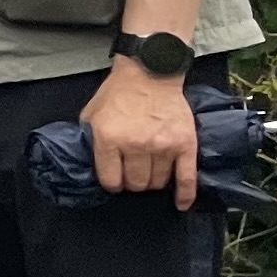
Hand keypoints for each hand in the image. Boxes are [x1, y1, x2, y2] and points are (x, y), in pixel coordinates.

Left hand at [87, 58, 201, 209]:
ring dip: (152, 182)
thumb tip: (90, 164)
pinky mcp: (185, 144)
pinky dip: (185, 194)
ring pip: (158, 182)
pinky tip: (181, 203)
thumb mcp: (91, 114)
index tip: (114, 179)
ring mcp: (163, 146)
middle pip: (136, 184)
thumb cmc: (119, 93)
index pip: (111, 180)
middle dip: (132, 183)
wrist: (150, 72)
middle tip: (132, 174)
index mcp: (109, 138)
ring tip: (149, 172)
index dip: (111, 183)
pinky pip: (187, 178)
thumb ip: (90, 140)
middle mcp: (136, 144)